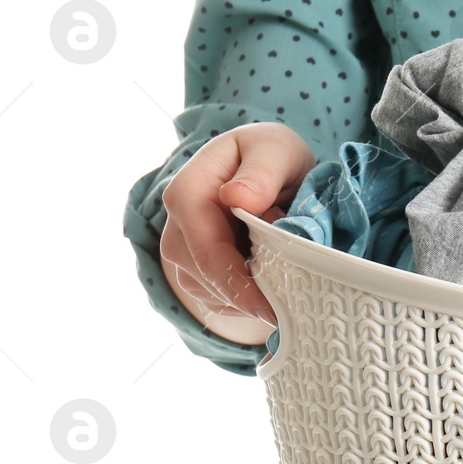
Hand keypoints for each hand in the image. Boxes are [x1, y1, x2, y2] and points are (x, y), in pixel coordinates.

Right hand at [158, 122, 316, 343]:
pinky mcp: (194, 267)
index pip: (204, 246)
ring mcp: (182, 248)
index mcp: (189, 191)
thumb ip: (261, 172)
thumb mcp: (275, 151)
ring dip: (245, 301)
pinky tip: (268, 294)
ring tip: (284, 293)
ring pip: (207, 291)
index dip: (235, 279)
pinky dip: (242, 302)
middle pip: (203, 275)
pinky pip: (214, 297)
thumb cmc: (271, 156)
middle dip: (245, 297)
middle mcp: (176, 222)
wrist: (266, 165)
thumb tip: (237, 197)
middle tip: (286, 312)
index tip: (267, 306)